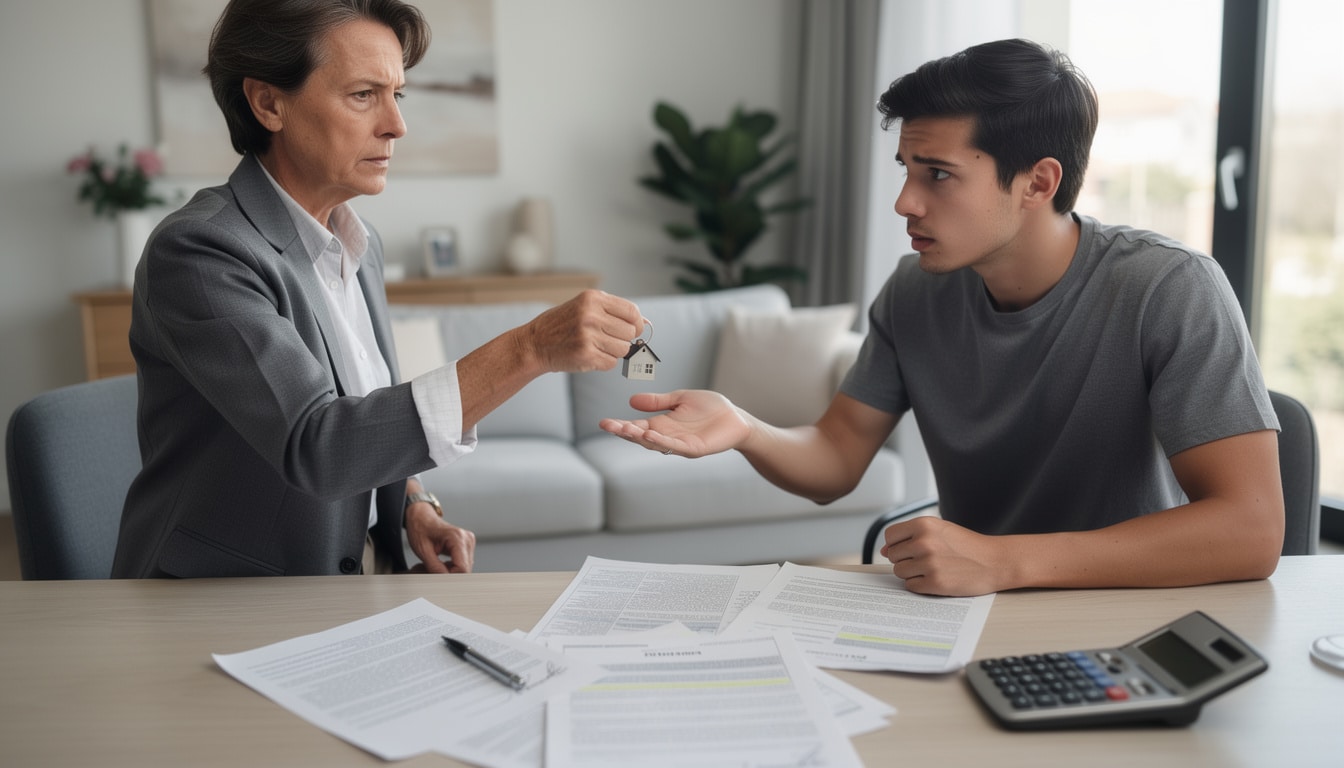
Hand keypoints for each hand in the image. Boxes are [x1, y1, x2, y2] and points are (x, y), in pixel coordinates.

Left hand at [405, 502, 475, 573]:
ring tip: (438, 565)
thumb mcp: (423, 551)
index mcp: (457, 537)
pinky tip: (444, 563)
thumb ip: (435, 567)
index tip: (438, 577)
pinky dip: (454, 567)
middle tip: (434, 571)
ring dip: (452, 572)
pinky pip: (464, 564)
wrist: (422, 518)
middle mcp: (467, 539)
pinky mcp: (468, 545)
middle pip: (466, 569)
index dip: (450, 577)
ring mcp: (469, 542)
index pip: (462, 568)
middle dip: (451, 575)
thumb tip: (443, 581)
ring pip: (466, 568)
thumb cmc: (421, 529)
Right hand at [520, 290, 643, 373]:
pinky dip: (603, 363)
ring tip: (595, 347)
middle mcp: (591, 315)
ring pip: (623, 349)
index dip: (637, 323)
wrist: (533, 344)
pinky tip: (589, 356)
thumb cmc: (560, 326)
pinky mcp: (586, 355)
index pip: (632, 311)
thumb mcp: (584, 307)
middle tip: (606, 340)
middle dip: (622, 339)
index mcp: (592, 298)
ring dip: (613, 352)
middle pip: (630, 332)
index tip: (632, 330)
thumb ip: (612, 311)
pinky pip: (611, 363)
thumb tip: (645, 322)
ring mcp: (588, 336)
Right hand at [599, 390, 751, 457]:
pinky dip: (661, 441)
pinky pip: (674, 446)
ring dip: (639, 437)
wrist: (736, 418)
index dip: (620, 425)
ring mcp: (679, 445)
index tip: (603, 422)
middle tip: (608, 426)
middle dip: (624, 431)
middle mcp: (667, 436)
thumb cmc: (710, 408)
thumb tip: (631, 401)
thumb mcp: (680, 399)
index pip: (636, 425)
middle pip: (640, 436)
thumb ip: (658, 401)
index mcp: (662, 424)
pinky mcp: (693, 449)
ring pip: (654, 443)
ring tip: (624, 429)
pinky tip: (650, 434)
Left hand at [880, 516, 1006, 595]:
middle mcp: (924, 542)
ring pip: (899, 572)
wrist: (995, 561)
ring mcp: (929, 564)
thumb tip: (883, 550)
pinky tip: (936, 578)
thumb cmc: (967, 545)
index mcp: (924, 525)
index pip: (890, 536)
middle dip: (905, 559)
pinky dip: (920, 585)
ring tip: (932, 568)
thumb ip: (911, 536)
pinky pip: (911, 586)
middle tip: (927, 560)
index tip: (908, 548)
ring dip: (912, 573)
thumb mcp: (939, 530)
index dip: (896, 544)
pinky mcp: (935, 583)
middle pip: (893, 556)